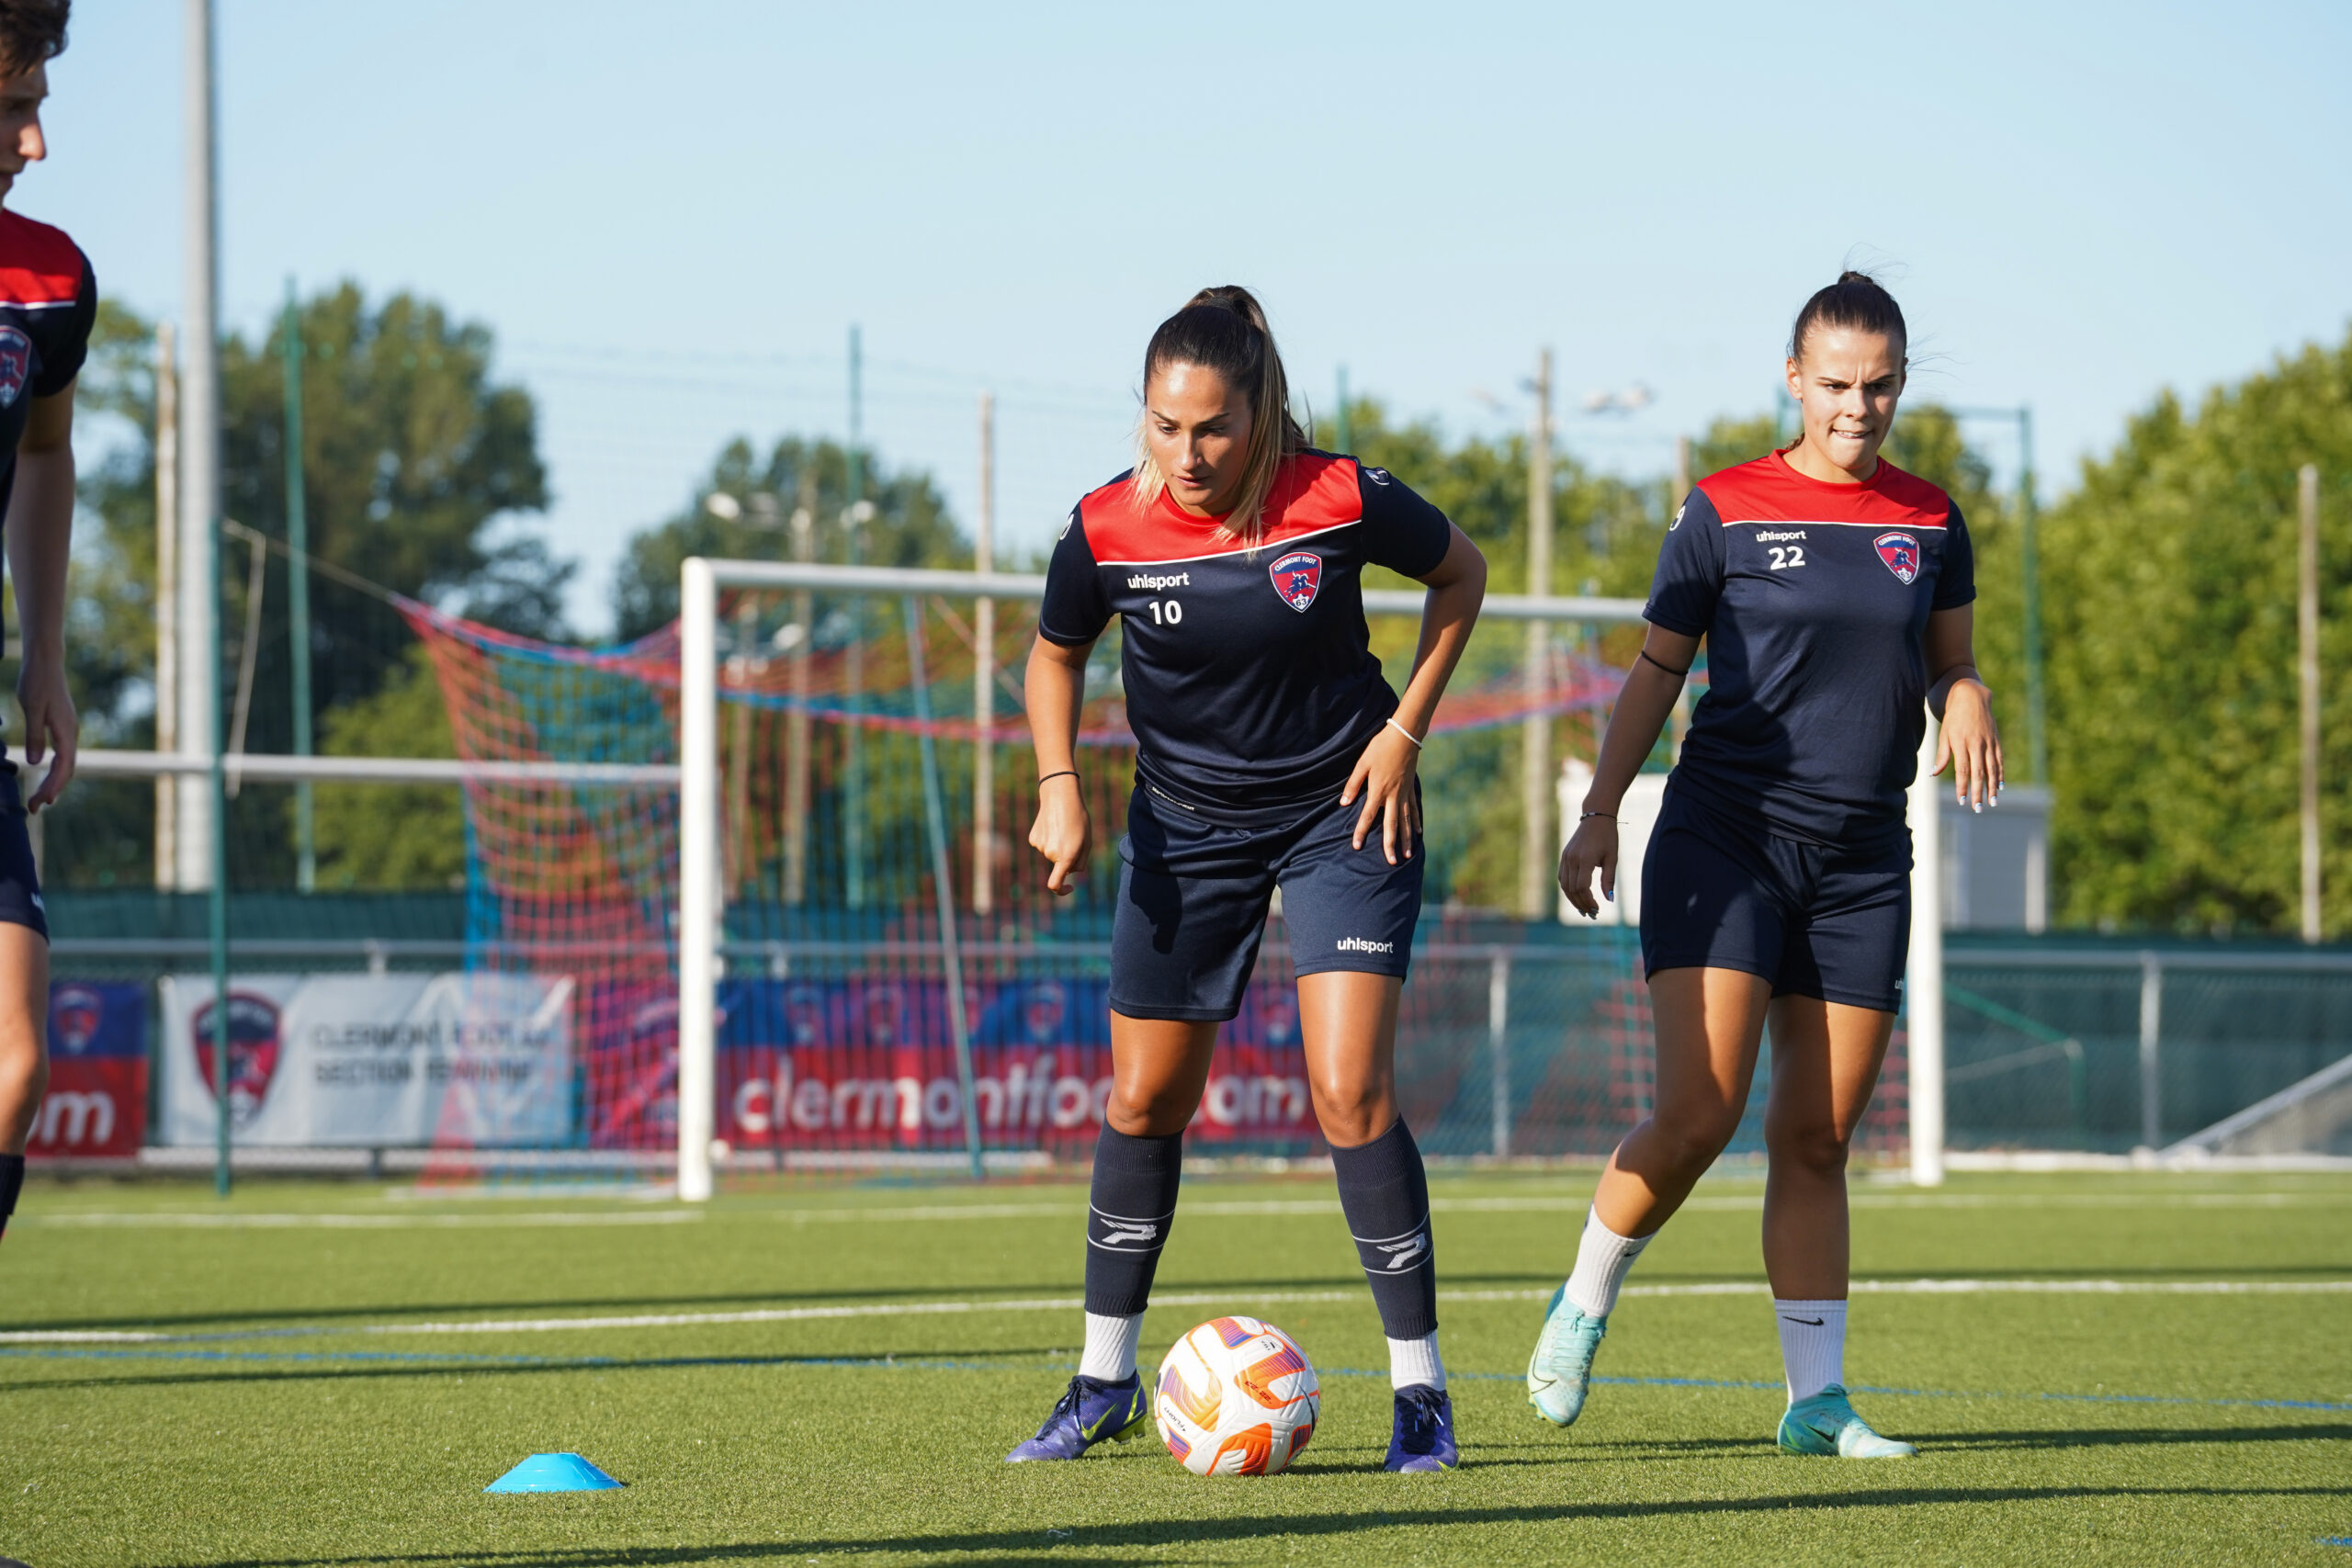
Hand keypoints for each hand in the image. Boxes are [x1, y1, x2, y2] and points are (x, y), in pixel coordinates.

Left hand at [17, 651, 75, 812]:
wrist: (46, 662)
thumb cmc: (37, 682)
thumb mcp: (31, 708)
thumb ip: (35, 736)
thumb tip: (35, 764)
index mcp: (66, 731)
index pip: (63, 766)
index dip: (53, 786)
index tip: (41, 802)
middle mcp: (71, 733)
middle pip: (66, 770)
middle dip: (51, 790)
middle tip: (34, 808)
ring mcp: (68, 731)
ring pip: (65, 764)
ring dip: (53, 783)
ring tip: (39, 799)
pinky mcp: (62, 727)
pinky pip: (62, 755)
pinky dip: (54, 770)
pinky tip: (45, 775)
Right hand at [1027, 775, 1090, 895]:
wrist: (1060, 797)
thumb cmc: (1078, 819)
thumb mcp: (1087, 841)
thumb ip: (1081, 861)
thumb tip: (1070, 872)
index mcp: (1066, 856)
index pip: (1055, 884)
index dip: (1062, 891)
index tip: (1070, 888)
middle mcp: (1050, 854)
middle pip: (1060, 865)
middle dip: (1068, 857)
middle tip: (1075, 837)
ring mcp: (1039, 846)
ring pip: (1052, 855)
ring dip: (1059, 846)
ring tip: (1064, 827)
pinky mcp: (1033, 839)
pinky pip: (1044, 846)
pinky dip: (1050, 840)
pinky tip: (1053, 825)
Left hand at [1342, 723, 1421, 865]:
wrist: (1404, 736)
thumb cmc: (1380, 748)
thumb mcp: (1362, 763)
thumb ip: (1353, 784)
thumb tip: (1343, 803)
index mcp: (1378, 790)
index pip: (1367, 816)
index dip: (1361, 831)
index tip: (1357, 846)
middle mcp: (1393, 795)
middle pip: (1391, 825)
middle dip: (1390, 845)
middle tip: (1391, 862)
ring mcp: (1404, 793)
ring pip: (1406, 821)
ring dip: (1406, 839)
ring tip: (1407, 854)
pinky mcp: (1411, 788)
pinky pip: (1414, 808)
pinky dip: (1416, 821)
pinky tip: (1419, 832)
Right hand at [1556, 813, 1617, 919]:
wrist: (1596, 817)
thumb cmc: (1608, 837)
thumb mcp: (1612, 858)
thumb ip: (1609, 880)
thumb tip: (1609, 900)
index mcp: (1585, 859)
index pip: (1583, 887)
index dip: (1589, 901)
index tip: (1598, 909)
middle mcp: (1572, 859)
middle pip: (1573, 889)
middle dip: (1582, 904)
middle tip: (1593, 914)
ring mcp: (1565, 857)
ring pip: (1565, 885)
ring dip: (1573, 899)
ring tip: (1584, 909)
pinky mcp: (1564, 856)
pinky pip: (1562, 878)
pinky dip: (1568, 889)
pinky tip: (1576, 896)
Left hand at [1935, 678, 2002, 811]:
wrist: (1971, 697)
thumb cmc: (1954, 718)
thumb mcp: (1944, 734)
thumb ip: (1942, 755)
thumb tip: (1934, 773)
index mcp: (1961, 743)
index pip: (1962, 770)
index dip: (1962, 786)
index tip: (1961, 801)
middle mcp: (1977, 743)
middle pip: (1978, 772)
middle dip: (1978, 792)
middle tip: (1978, 808)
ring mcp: (1988, 742)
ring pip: (1992, 768)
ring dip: (1992, 787)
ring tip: (1993, 802)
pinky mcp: (1996, 740)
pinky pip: (1999, 760)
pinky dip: (2000, 773)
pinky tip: (2000, 786)